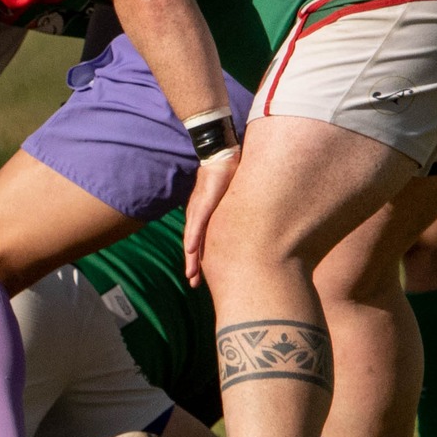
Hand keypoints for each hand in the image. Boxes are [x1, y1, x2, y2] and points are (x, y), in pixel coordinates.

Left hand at [181, 151, 237, 285]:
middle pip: (194, 243)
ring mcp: (200, 206)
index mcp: (205, 215)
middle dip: (193, 264)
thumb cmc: (228, 176)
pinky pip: (198, 220)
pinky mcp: (205, 199)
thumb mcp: (231, 200)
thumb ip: (235, 215)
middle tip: (193, 283)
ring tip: (191, 274)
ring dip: (191, 256)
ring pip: (193, 236)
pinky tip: (190, 248)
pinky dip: (193, 235)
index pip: (201, 241)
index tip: (198, 278)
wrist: (222, 154)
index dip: (199, 259)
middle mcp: (199, 213)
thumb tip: (246, 231)